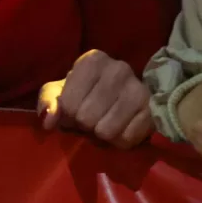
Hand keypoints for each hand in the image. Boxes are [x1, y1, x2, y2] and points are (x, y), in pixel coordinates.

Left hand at [36, 50, 151, 146]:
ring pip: (106, 131)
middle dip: (84, 127)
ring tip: (103, 125)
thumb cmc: (85, 94)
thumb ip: (48, 103)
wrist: (123, 97)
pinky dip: (119, 142)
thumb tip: (49, 120)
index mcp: (92, 60)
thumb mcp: (59, 92)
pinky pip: (126, 140)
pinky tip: (120, 129)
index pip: (68, 104)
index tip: (73, 113)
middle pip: (86, 118)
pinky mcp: (153, 110)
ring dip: (100, 136)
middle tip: (89, 121)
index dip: (66, 117)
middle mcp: (118, 69)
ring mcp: (138, 88)